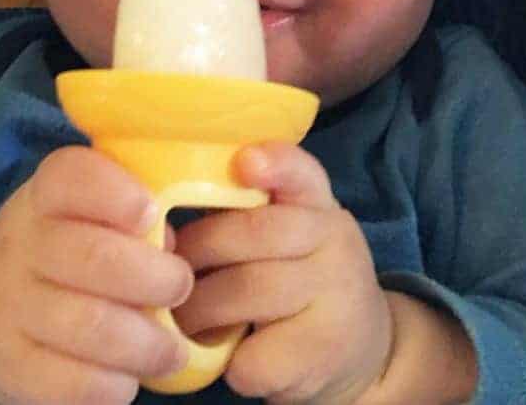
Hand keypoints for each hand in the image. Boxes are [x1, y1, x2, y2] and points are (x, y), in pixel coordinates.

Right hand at [0, 146, 192, 404]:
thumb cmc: (72, 245)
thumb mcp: (94, 213)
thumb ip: (136, 217)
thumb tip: (172, 249)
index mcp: (47, 195)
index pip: (71, 177)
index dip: (115, 193)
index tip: (150, 211)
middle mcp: (23, 244)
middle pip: (93, 256)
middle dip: (154, 277)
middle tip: (182, 286)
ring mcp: (10, 306)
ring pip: (89, 325)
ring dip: (146, 343)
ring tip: (172, 350)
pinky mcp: (10, 365)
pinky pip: (70, 384)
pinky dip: (113, 385)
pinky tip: (130, 377)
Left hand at [173, 142, 392, 404]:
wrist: (362, 345)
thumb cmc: (298, 276)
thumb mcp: (288, 230)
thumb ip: (243, 213)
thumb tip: (163, 232)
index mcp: (317, 202)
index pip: (301, 172)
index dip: (274, 164)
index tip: (245, 162)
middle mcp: (335, 240)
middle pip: (254, 233)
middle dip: (198, 251)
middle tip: (168, 272)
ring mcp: (337, 296)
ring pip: (248, 290)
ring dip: (199, 308)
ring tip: (183, 318)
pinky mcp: (325, 351)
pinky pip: (254, 356)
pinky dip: (227, 362)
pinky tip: (228, 357)